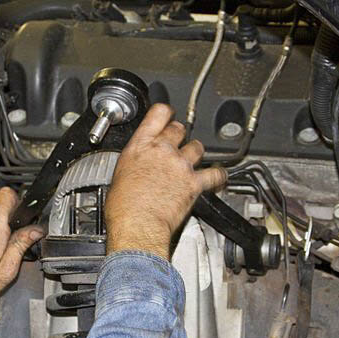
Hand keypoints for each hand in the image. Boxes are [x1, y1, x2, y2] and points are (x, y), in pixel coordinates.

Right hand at [105, 104, 226, 259]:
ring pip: (198, 147)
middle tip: (178, 141)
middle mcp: (163, 150)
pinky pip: (215, 174)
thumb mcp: (119, 175)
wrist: (137, 225)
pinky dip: (219, 175)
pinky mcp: (195, 183)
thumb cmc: (123, 207)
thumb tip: (138, 164)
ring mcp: (181, 165)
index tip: (168, 115)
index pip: (159, 114)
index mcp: (141, 145)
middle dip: (180, 133)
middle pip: (180, 129)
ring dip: (196, 152)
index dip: (166, 112)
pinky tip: (219, 176)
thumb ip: (134, 162)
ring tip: (194, 159)